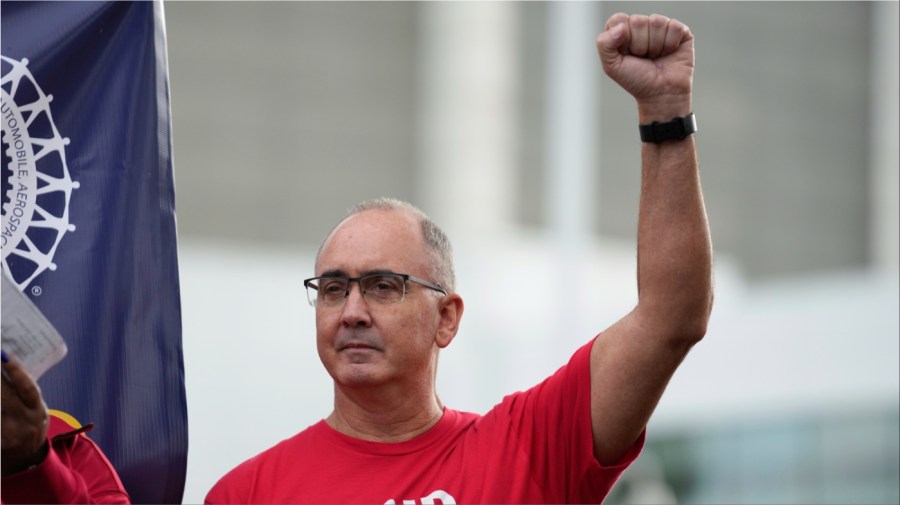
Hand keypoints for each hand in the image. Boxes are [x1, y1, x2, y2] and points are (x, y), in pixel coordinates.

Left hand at [1, 355, 49, 474]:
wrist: (24, 457)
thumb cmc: (28, 424)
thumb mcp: (35, 409)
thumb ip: (22, 392)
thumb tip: (5, 361)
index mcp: (37, 410)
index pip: (27, 388)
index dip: (16, 371)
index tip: (4, 354)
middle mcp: (24, 422)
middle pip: (4, 396)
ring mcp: (8, 434)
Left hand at [596, 13, 693, 119]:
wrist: (661, 94)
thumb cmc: (636, 80)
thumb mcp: (612, 66)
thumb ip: (604, 44)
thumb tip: (620, 27)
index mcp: (623, 31)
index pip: (618, 19)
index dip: (623, 39)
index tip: (627, 54)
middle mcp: (642, 25)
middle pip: (637, 21)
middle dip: (639, 45)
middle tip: (643, 58)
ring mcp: (661, 26)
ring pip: (656, 22)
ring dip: (655, 46)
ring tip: (656, 57)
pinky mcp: (679, 31)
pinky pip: (674, 27)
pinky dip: (670, 44)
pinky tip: (669, 53)